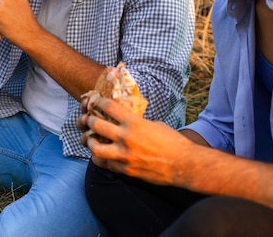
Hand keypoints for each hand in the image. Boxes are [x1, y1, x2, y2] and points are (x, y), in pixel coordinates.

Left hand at [79, 97, 195, 185]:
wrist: (184, 164)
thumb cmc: (173, 142)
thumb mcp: (154, 124)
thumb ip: (137, 122)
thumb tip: (126, 119)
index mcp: (135, 123)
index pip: (108, 107)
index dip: (99, 103)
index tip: (97, 103)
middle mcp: (127, 138)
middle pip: (95, 126)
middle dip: (88, 121)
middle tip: (88, 121)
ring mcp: (125, 155)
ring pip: (95, 148)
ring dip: (90, 143)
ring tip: (91, 140)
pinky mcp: (126, 170)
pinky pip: (105, 164)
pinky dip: (100, 159)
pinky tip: (102, 155)